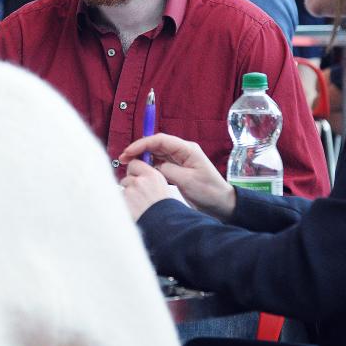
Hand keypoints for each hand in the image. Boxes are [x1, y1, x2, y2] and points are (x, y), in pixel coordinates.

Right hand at [120, 134, 236, 220]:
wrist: (222, 204)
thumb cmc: (209, 192)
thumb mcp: (187, 181)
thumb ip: (167, 170)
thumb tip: (153, 166)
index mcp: (187, 149)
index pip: (160, 140)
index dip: (142, 144)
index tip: (128, 152)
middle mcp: (182, 151)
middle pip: (156, 145)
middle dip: (139, 150)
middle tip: (123, 159)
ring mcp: (179, 160)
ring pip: (156, 154)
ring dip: (142, 158)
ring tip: (128, 166)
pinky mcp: (177, 169)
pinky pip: (159, 164)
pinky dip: (148, 166)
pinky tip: (140, 172)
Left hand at [120, 160, 181, 220]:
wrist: (163, 226)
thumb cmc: (166, 210)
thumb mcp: (162, 188)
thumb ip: (150, 179)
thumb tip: (140, 175)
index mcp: (152, 176)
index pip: (134, 163)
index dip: (134, 170)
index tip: (134, 175)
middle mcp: (140, 181)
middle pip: (127, 177)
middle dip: (130, 185)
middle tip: (137, 196)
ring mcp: (130, 191)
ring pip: (123, 190)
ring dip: (127, 196)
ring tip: (138, 207)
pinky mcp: (123, 202)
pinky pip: (120, 200)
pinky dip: (124, 205)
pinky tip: (134, 211)